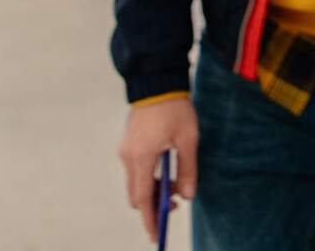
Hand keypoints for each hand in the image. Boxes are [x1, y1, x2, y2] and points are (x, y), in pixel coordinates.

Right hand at [118, 98, 197, 243]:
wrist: (157, 80)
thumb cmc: (175, 108)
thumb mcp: (188, 139)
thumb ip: (187, 169)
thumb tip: (187, 195)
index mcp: (142, 156)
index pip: (142, 198)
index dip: (150, 218)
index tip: (155, 235)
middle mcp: (128, 156)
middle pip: (137, 194)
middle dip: (154, 204)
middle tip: (176, 203)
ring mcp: (126, 150)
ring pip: (136, 182)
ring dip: (152, 189)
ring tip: (176, 182)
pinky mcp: (128, 144)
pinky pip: (136, 169)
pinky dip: (148, 177)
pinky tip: (166, 170)